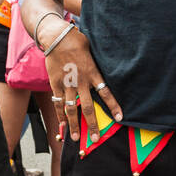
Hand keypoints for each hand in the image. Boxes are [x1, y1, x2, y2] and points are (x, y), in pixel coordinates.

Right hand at [38, 17, 122, 137]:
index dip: (113, 106)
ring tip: (75, 138)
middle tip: (95, 139)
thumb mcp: (93, 49)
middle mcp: (80, 81)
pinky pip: (58, 102)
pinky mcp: (55, 84)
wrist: (57, 36)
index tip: (120, 118)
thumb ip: (99, 62)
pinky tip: (62, 125)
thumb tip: (113, 61)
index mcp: (93, 72)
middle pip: (88, 107)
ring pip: (71, 109)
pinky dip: (59, 114)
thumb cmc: (77, 40)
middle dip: (92, 124)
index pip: (106, 92)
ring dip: (74, 125)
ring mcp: (67, 84)